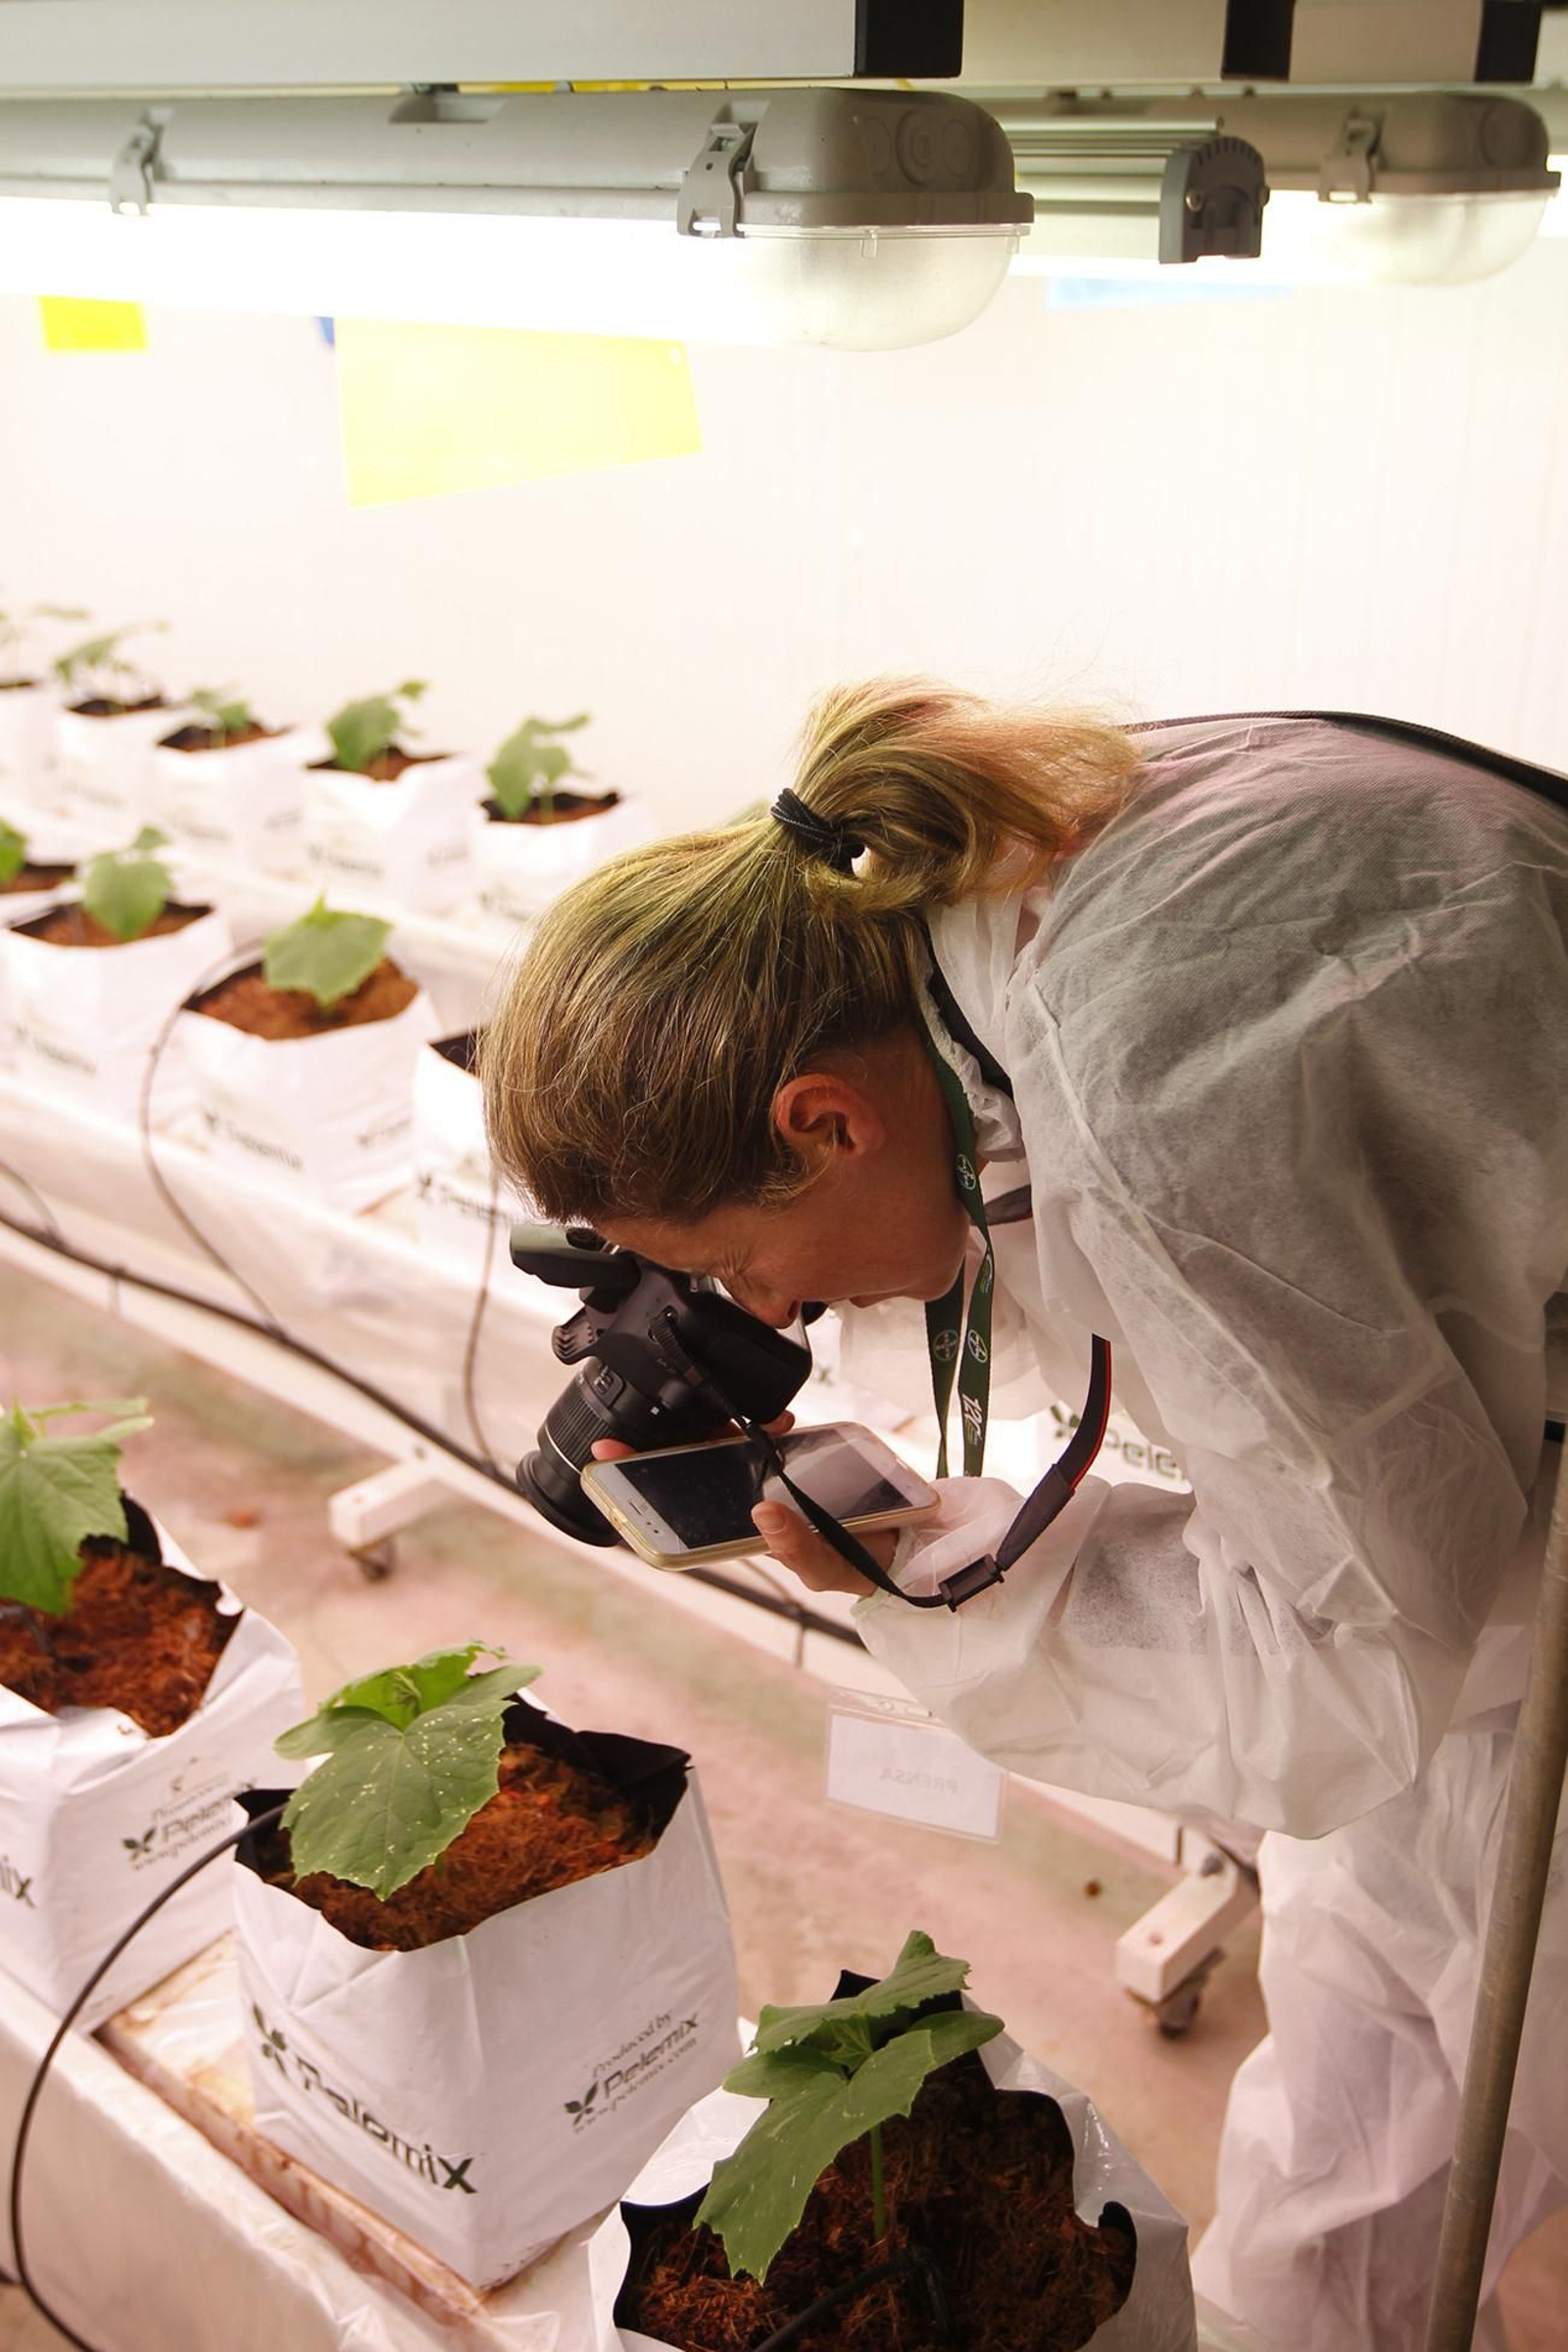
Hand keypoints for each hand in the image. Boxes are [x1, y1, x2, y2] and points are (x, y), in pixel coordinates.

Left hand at [589, 1414, 898, 1597]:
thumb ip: (797, 1548)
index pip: (678, 1507)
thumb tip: (762, 1513)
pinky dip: (770, 1423)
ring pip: (725, 1447)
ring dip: (724, 1425)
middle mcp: (743, 1504)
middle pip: (691, 1468)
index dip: (642, 1481)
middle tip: (659, 1410)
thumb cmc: (855, 1563)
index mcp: (737, 1533)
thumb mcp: (826, 1567)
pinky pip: (766, 1437)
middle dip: (671, 1440)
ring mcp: (765, 1481)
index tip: (605, 1456)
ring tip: (744, 1418)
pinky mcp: (790, 1463)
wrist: (901, 1544)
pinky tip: (785, 1421)